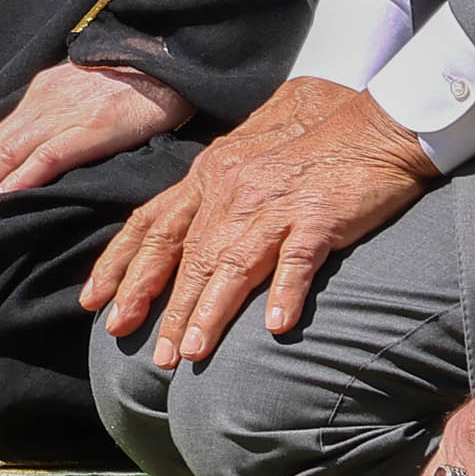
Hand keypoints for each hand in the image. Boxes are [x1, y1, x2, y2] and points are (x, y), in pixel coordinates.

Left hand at [0, 57, 192, 236]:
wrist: (166, 58)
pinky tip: (1, 203)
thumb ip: (58, 125)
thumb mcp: (83, 101)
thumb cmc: (132, 85)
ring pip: (6, 156)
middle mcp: (39, 104)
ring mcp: (62, 114)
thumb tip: (37, 161)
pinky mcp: (91, 126)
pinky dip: (19, 181)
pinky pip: (47, 156)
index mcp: (36, 98)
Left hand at [85, 77, 434, 366]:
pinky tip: (274, 328)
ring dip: (208, 311)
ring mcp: (276, 205)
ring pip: (231, 263)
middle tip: (135, 344)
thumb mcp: (250, 153)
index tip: (95, 300)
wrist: (379, 124)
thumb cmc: (318, 137)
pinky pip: (297, 259)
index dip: (121, 263)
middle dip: (155, 302)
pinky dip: (284, 292)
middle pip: (185, 253)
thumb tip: (196, 220)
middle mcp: (233, 190)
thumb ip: (220, 184)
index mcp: (211, 176)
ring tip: (189, 352)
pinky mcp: (321, 216)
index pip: (152, 223)